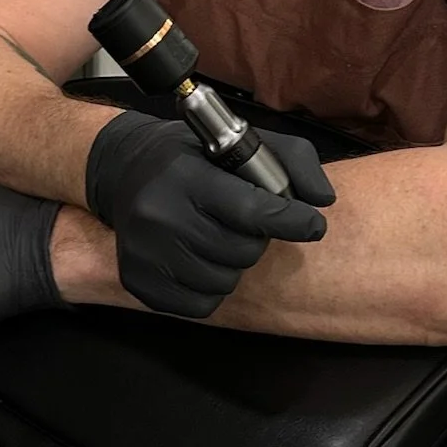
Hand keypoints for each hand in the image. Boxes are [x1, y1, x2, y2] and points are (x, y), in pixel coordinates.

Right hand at [84, 112, 333, 318]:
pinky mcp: (139, 282)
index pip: (250, 211)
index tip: (313, 225)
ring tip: (217, 236)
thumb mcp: (240, 140)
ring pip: (225, 282)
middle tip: (241, 221)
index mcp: (185, 176)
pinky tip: (200, 259)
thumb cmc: (193, 156)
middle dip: (255, 238)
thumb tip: (323, 201)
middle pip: (241, 251)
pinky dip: (211, 288)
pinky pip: (201, 306)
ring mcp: (145, 253)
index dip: (290, 221)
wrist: (123, 171)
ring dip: (233, 264)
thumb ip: (291, 159)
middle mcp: (159, 215)